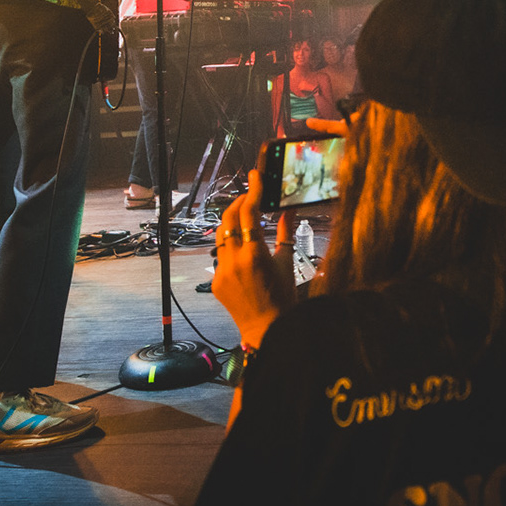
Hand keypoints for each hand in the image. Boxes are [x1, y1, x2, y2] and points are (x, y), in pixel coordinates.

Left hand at [211, 170, 296, 351]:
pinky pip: (220, 255)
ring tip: (244, 219)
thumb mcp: (287, 261)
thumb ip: (286, 232)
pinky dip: (231, 247)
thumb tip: (290, 209)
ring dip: (231, 223)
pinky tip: (242, 248)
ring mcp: (222, 272)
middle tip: (249, 196)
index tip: (255, 177)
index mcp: (255, 254)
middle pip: (228, 218)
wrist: (267, 328)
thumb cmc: (282, 297)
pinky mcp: (215, 281)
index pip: (249, 213)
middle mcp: (235, 261)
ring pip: (221, 236)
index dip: (253, 191)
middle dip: (237, 203)